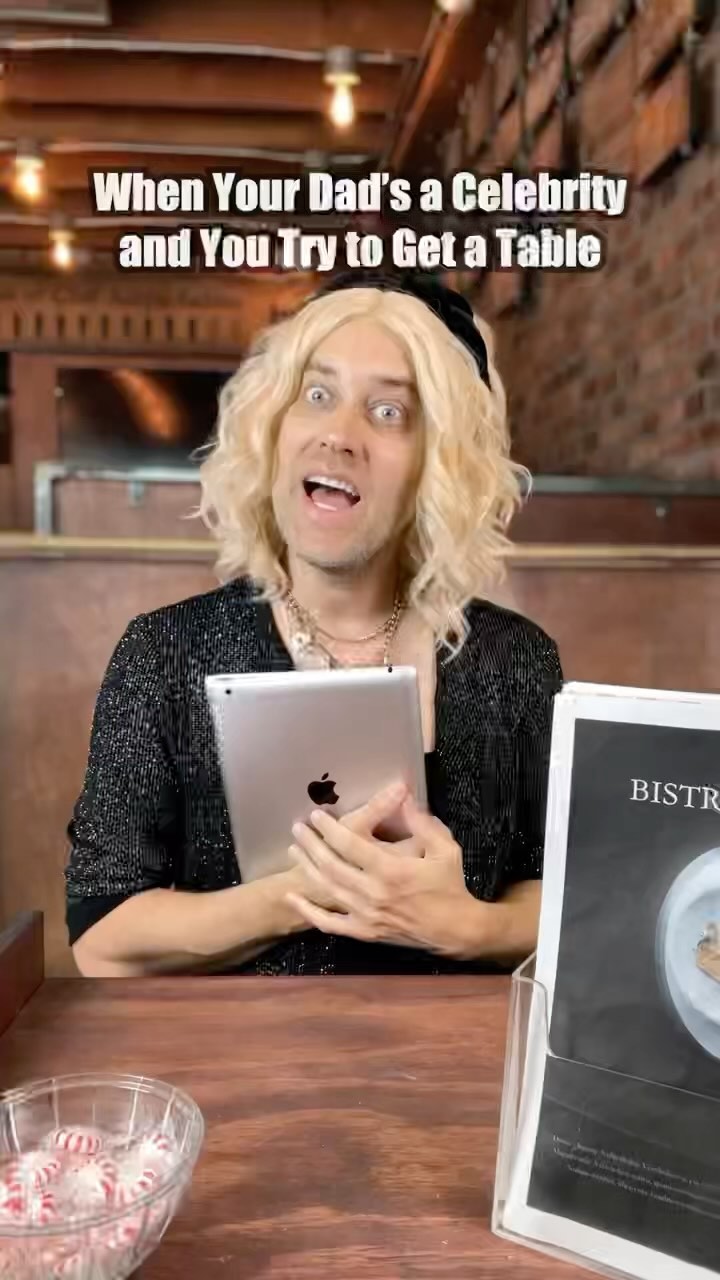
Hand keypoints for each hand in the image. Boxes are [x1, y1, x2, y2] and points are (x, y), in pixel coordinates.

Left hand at [285, 790, 482, 957]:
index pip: (350, 845)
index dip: (329, 828)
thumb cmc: (450, 886)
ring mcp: (367, 915)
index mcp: (391, 870)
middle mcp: (374, 893)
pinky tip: (292, 898)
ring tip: (293, 849)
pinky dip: (308, 911)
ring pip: (328, 889)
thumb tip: (403, 795)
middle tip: (297, 828)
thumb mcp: (444, 848)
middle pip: (332, 865)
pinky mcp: (365, 932)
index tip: (316, 815)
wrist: (455, 930)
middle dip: (311, 844)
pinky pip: (330, 924)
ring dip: (307, 868)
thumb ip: (421, 822)